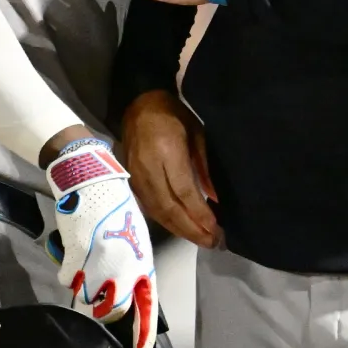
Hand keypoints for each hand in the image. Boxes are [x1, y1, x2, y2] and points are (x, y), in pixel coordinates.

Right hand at [43, 141, 159, 347]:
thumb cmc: (117, 209)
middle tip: (97, 290)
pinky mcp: (77, 258)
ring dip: (84, 286)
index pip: (147, 303)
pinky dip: (68, 270)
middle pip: (112, 308)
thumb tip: (127, 292)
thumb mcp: (134, 240)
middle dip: (103, 305)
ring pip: (87, 296)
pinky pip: (68, 279)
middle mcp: (125, 268)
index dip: (143, 330)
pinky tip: (72, 254)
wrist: (94, 184)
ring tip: (86, 265)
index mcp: (143, 262)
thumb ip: (133, 268)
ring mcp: (100, 264)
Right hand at [120, 90, 221, 250]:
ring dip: (180, 230)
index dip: (199, 214)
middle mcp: (149, 169)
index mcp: (167, 152)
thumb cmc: (173, 115)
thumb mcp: (197, 133)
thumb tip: (216, 198)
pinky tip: (182, 228)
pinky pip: (150, 208)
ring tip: (201, 240)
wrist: (138, 104)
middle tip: (212, 243)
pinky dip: (167, 221)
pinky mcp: (131, 182)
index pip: (183, 191)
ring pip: (158, 212)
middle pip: (169, 208)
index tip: (216, 228)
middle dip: (191, 229)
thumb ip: (204, 166)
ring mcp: (136, 177)